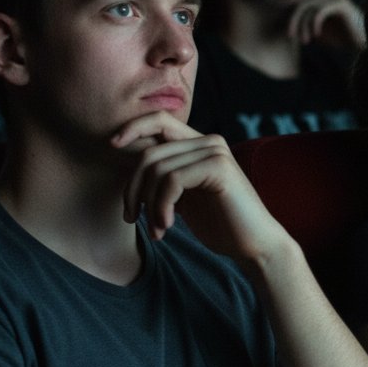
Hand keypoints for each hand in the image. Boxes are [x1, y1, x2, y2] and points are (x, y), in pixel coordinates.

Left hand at [112, 111, 284, 260]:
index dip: (133, 127)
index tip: (112, 145)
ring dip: (149, 205)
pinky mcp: (219, 167)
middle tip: (132, 217)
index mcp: (201, 144)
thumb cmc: (221, 225)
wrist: (255, 246)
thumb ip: (166, 178)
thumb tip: (129, 165)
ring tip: (157, 229)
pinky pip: (172, 179)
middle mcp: (209, 141)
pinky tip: (167, 226)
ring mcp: (215, 152)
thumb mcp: (185, 197)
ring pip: (158, 168)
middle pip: (150, 152)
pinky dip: (162, 206)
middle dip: (133, 188)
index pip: (159, 121)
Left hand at [288, 0, 365, 49]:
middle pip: (301, 4)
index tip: (289, 34)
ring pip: (309, 7)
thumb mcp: (320, 33)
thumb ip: (306, 27)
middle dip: (293, 21)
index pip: (300, 3)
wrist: (366, 43)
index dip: (291, 17)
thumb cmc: (344, 39)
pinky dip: (315, 24)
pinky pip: (320, 11)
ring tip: (306, 41)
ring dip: (304, 26)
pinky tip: (317, 36)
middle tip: (291, 36)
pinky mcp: (341, 4)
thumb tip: (290, 27)